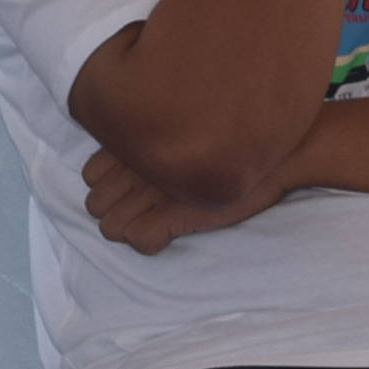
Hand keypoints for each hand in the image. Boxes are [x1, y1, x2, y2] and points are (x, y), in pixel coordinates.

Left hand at [80, 140, 297, 253]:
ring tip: (158, 220)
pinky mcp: (175, 214)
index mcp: (136, 141)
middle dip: (116, 210)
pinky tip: (169, 233)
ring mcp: (154, 191)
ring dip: (131, 228)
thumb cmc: (233, 138)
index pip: (90, 176)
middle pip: (94, 205)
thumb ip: (152, 136)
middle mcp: (137, 165)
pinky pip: (139, 241)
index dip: (108, 186)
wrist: (278, 151)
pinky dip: (150, 242)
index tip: (134, 186)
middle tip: (146, 208)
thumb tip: (129, 160)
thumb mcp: (184, 125)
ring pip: (111, 228)